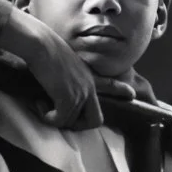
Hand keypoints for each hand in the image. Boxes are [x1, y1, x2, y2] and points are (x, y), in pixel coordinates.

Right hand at [15, 13, 132, 128]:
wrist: (41, 45)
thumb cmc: (45, 51)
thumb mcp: (64, 62)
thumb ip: (69, 76)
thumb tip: (59, 89)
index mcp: (88, 76)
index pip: (110, 84)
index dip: (121, 91)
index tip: (132, 94)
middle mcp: (89, 87)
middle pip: (95, 120)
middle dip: (79, 126)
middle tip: (60, 118)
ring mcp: (81, 93)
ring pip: (70, 122)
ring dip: (53, 118)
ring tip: (42, 104)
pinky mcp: (68, 98)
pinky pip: (60, 120)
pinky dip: (48, 117)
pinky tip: (39, 104)